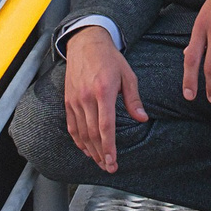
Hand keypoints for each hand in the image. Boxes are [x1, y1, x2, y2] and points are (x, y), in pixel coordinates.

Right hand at [64, 26, 145, 168]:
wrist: (86, 43)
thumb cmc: (110, 59)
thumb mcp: (128, 75)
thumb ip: (133, 99)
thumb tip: (142, 118)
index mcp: (103, 91)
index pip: (105, 126)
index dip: (109, 147)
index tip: (113, 162)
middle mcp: (86, 98)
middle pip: (92, 134)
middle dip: (101, 154)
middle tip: (109, 168)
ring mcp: (75, 100)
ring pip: (81, 132)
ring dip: (90, 150)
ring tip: (100, 162)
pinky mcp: (68, 100)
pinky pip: (72, 125)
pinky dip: (78, 140)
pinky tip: (86, 148)